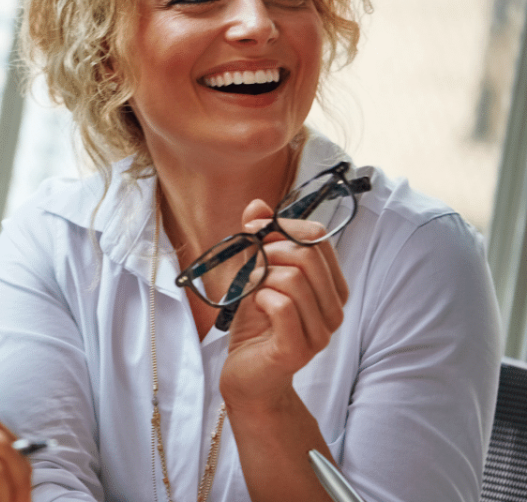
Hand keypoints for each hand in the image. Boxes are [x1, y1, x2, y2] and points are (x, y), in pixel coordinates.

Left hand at [220, 198, 348, 411]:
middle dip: (270, 250)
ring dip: (261, 277)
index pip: (319, 238)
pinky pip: (282, 306)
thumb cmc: (256, 325)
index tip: (255, 228)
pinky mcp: (297, 349)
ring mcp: (320, 332)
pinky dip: (261, 298)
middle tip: (251, 265)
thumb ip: (259, 243)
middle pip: (308, 255)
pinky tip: (255, 306)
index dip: (284, 226)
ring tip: (251, 290)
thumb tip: (257, 206)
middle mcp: (333, 309)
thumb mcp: (255, 276)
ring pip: (293, 279)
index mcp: (330, 287)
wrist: (247, 375)